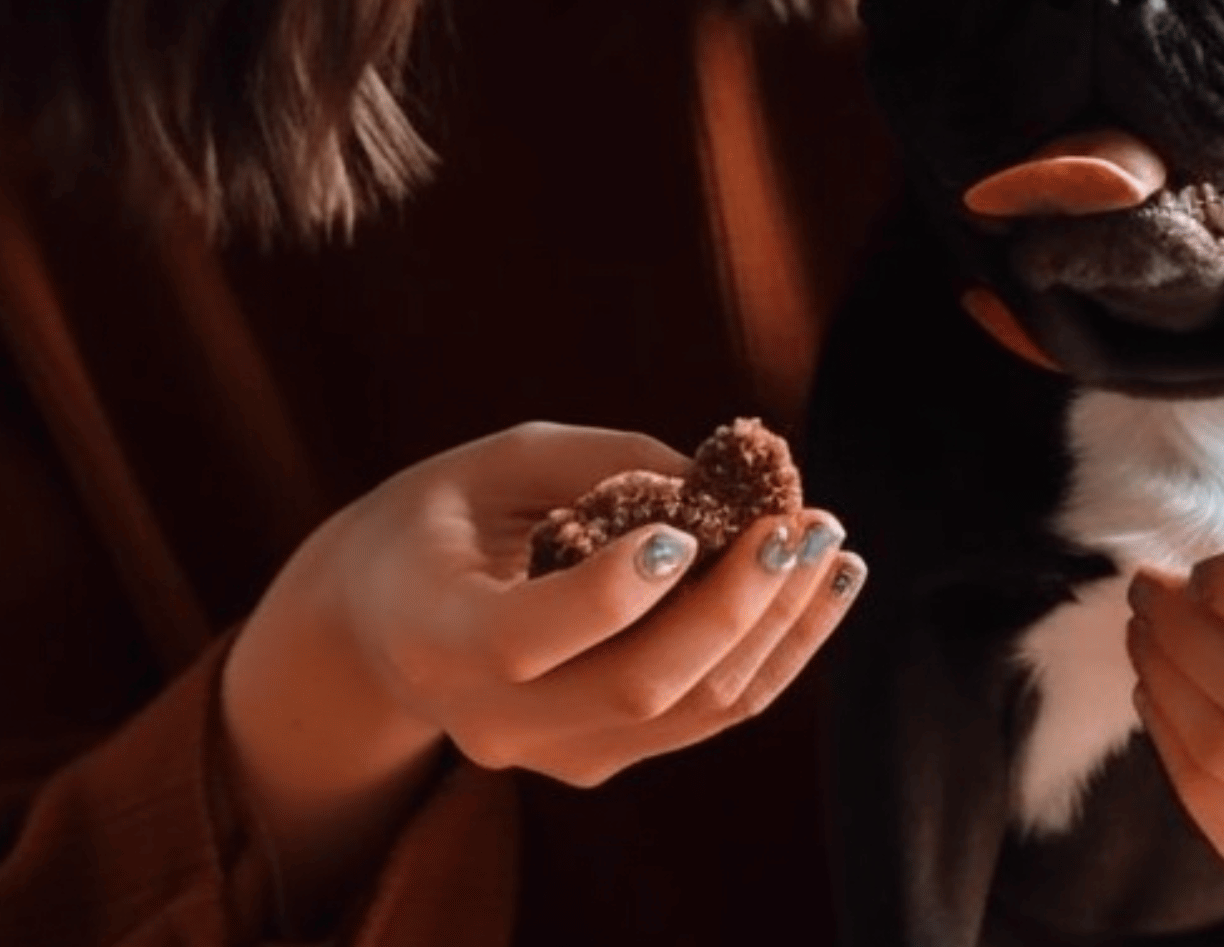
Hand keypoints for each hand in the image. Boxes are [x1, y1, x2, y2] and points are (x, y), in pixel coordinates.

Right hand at [317, 419, 864, 786]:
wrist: (391, 623)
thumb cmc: (452, 515)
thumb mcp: (503, 462)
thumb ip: (605, 466)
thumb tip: (728, 480)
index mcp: (436, 635)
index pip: (526, 640)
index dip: (612, 594)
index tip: (688, 529)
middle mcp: (491, 721)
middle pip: (634, 689)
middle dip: (733, 605)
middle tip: (800, 523)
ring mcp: (552, 755)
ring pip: (690, 712)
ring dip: (780, 629)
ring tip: (832, 544)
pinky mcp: (601, 761)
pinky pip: (706, 716)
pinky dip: (778, 651)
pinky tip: (826, 585)